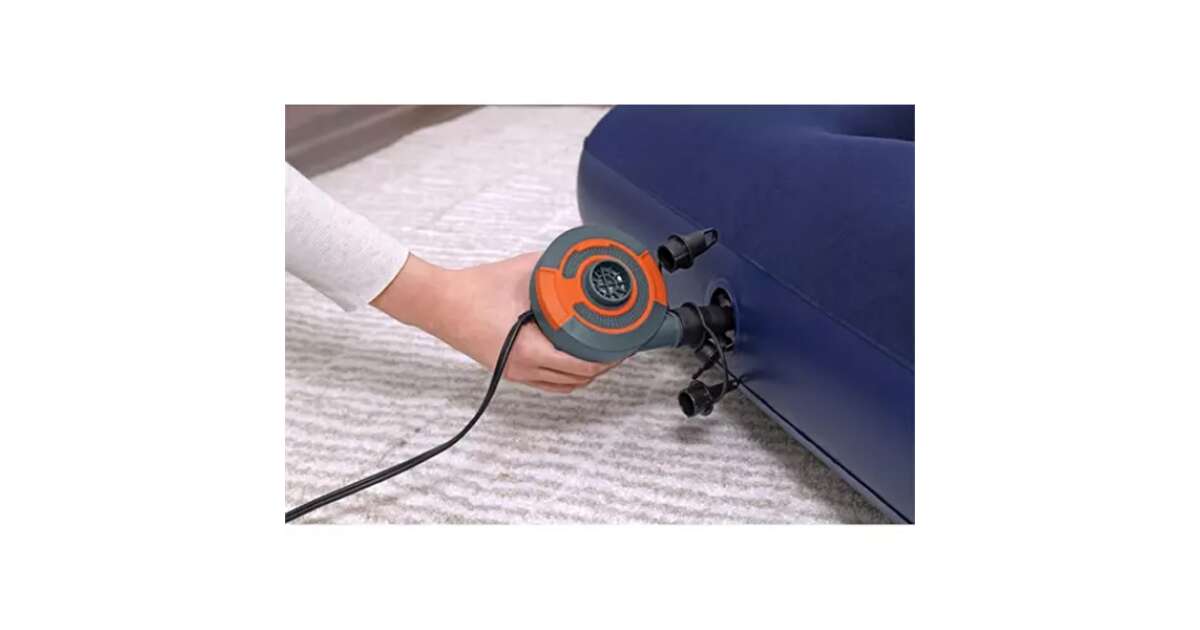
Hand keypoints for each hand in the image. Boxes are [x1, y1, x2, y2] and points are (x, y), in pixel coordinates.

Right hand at [371, 252, 618, 392]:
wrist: (438, 303)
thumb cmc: (472, 290)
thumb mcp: (522, 272)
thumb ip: (554, 269)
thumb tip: (579, 263)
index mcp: (528, 350)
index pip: (580, 366)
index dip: (608, 359)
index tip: (624, 346)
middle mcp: (523, 368)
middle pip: (577, 380)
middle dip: (603, 366)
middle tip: (620, 347)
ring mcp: (514, 372)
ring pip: (562, 385)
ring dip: (585, 373)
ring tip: (602, 353)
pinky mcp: (508, 369)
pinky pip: (546, 381)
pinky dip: (565, 374)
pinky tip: (575, 357)